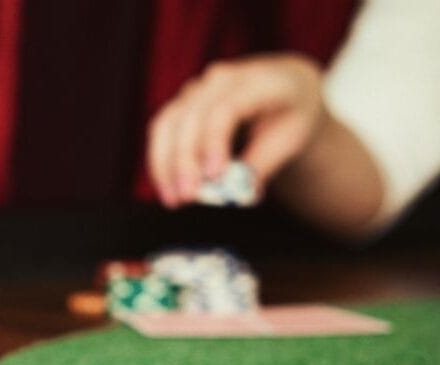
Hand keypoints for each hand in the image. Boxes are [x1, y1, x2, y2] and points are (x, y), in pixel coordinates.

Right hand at [146, 53, 325, 206]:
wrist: (281, 89)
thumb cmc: (288, 116)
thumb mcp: (289, 139)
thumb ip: (262, 164)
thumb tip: (235, 192)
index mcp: (257, 82)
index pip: (226, 109)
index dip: (214, 142)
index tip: (212, 176)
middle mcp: (220, 80)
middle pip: (191, 117)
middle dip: (184, 160)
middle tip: (186, 197)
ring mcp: (195, 90)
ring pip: (168, 124)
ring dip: (165, 164)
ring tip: (172, 199)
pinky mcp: (180, 105)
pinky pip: (161, 132)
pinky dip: (160, 161)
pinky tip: (166, 188)